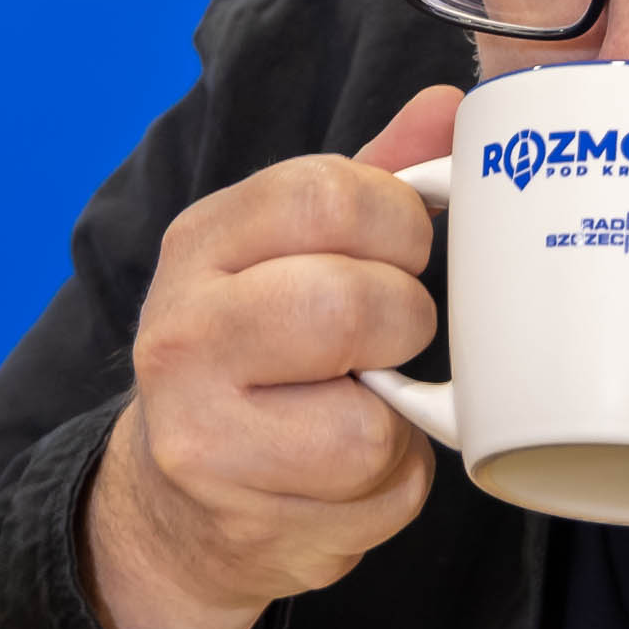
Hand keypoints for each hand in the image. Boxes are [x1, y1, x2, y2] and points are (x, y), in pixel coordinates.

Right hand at [83, 86, 461, 628]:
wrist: (179, 506)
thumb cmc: (259, 360)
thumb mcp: (294, 256)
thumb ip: (373, 180)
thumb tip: (449, 108)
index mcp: (201, 243)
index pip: (323, 195)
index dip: (398, 223)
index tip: (402, 251)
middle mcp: (183, 332)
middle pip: (348, 303)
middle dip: (404, 320)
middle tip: (391, 336)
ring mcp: (202, 434)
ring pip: (368, 418)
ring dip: (398, 416)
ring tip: (364, 406)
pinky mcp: (246, 520)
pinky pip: (378, 490)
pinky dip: (392, 482)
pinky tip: (349, 472)